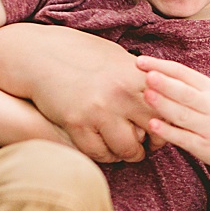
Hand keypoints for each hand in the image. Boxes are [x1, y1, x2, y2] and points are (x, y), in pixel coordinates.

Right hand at [0, 24, 153, 162]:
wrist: (40, 55)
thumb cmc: (82, 55)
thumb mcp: (118, 58)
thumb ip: (142, 78)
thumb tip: (167, 98)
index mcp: (136, 75)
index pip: (167, 109)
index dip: (169, 124)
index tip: (161, 128)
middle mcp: (120, 93)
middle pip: (154, 132)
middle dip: (153, 144)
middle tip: (146, 145)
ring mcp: (98, 109)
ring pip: (127, 149)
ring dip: (128, 154)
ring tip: (125, 150)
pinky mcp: (76, 123)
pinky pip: (99, 153)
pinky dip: (105, 155)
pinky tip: (104, 148)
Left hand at [137, 56, 209, 175]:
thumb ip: (186, 85)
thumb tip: (153, 69)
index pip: (183, 73)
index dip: (162, 66)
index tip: (140, 61)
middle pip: (185, 93)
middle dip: (166, 84)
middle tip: (148, 75)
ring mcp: (208, 127)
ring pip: (183, 115)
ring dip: (165, 105)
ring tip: (147, 95)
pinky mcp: (204, 146)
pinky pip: (184, 138)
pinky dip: (168, 131)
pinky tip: (153, 124)